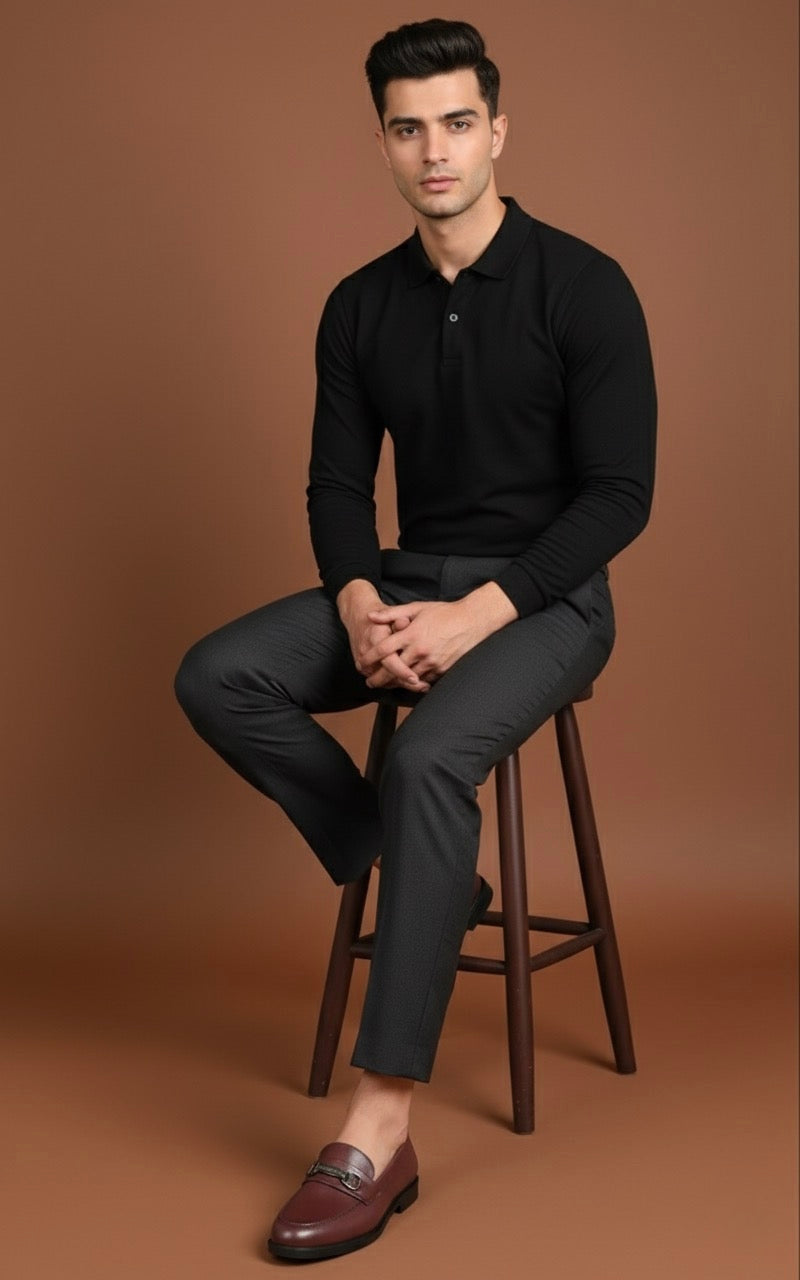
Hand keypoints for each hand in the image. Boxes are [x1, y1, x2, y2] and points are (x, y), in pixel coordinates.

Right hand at [336, 580, 428, 692]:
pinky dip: (392, 683)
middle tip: (423, 687)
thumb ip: (398, 619)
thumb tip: (405, 623)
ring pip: (383, 680)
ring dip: (400, 685)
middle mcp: (367, 651)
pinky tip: (407, 684)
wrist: (358, 615)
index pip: (389, 660)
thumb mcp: (392, 612)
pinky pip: (378, 678)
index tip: (415, 679)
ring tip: (420, 687)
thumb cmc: (381, 613)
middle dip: (405, 683)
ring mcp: (363, 661)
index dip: (402, 671)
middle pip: (386, 675)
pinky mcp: (362, 667)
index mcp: (375, 637)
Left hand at [362, 582, 517, 687]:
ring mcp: (432, 662)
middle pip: (392, 669)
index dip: (369, 658)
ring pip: (407, 678)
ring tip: (385, 685)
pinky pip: (424, 680)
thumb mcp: (417, 608)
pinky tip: (407, 683)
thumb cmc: (444, 612)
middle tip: (369, 682)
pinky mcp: (442, 669)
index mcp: (411, 634)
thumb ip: (392, 614)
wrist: (472, 620)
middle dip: (378, 678)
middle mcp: (420, 650)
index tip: (361, 663)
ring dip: (395, 683)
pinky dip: (414, 683)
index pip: (383, 649)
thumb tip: (371, 616)